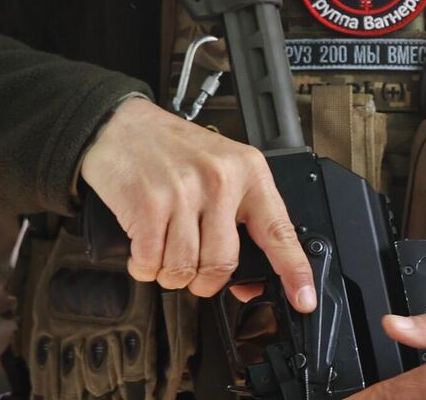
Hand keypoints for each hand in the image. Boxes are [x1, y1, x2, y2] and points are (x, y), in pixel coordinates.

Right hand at [76, 96, 315, 311]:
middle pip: (222, 264)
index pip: (279, 230)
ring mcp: (184, 192)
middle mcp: (219, 181)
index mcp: (248, 172)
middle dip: (205, 281)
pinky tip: (144, 249)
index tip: (303, 298)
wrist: (122, 126)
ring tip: (165, 251)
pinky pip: (151, 263)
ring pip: (185, 269)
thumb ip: (238, 219)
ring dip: (171, 274)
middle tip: (195, 270)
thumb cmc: (172, 150)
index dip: (293, 270)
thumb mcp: (221, 169)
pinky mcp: (149, 204)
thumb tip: (246, 281)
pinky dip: (145, 267)